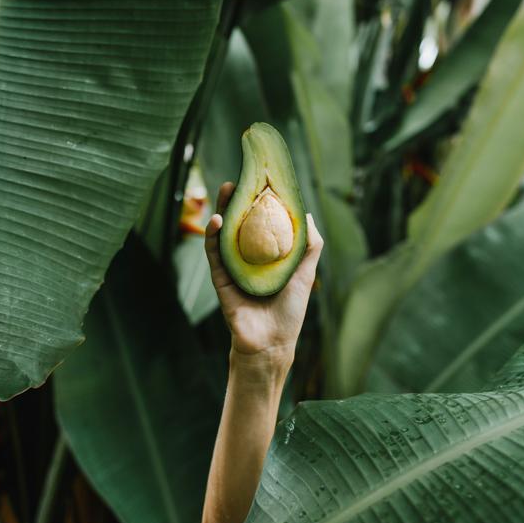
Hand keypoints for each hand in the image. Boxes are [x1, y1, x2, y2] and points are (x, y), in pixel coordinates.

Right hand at [205, 182, 323, 368]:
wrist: (273, 343)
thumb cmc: (291, 310)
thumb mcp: (305, 273)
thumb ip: (309, 245)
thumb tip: (306, 214)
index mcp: (266, 254)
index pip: (259, 221)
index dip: (258, 201)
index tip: (259, 180)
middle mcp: (247, 257)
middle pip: (239, 222)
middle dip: (237, 200)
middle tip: (236, 180)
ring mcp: (232, 266)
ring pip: (223, 233)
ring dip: (222, 210)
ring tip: (226, 190)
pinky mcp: (220, 278)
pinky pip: (214, 253)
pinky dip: (213, 236)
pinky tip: (218, 220)